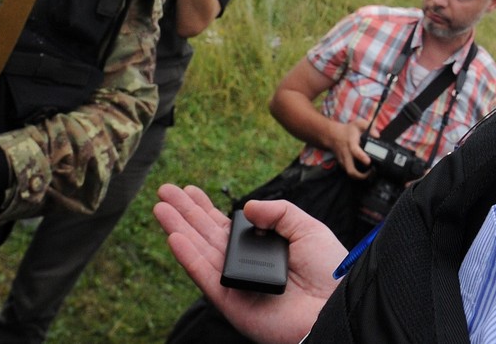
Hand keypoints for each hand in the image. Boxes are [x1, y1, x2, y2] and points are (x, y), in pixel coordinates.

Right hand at [155, 183, 344, 343]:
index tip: (189, 190)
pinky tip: (174, 238)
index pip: (226, 225)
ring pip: (200, 252)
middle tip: (164, 190)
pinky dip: (188, 258)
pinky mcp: (230, 302)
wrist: (335, 306)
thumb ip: (278, 213)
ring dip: (178, 230)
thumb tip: (246, 206)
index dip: (206, 208)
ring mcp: (235, 283)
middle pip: (206, 234)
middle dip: (185, 213)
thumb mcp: (307, 228)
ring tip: (160, 208)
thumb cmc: (328, 271)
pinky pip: (205, 277)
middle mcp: (244, 264)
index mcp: (262, 247)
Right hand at [328, 121, 372, 179]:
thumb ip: (369, 127)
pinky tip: (365, 173)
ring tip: (370, 174)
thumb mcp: (359, 124)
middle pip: (350, 170)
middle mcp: (346, 154)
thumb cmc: (348, 131)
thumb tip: (377, 135)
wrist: (332, 136)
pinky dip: (357, 175)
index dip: (362, 157)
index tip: (368, 162)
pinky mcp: (342, 165)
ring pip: (350, 173)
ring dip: (359, 177)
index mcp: (351, 143)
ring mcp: (343, 161)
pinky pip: (349, 172)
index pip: (355, 152)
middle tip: (371, 173)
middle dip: (360, 176)